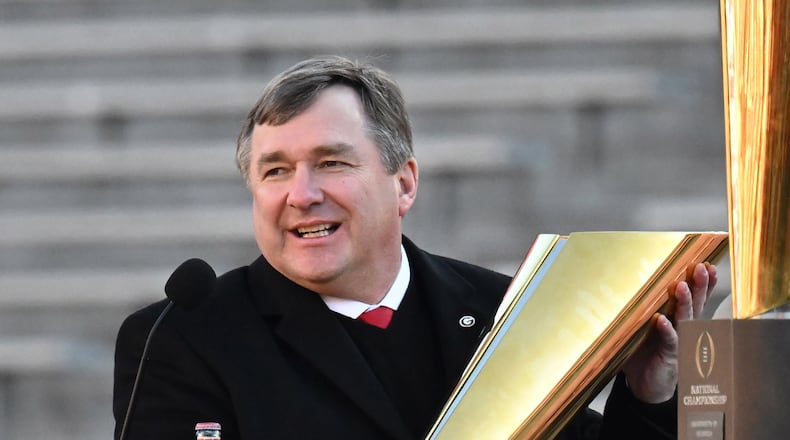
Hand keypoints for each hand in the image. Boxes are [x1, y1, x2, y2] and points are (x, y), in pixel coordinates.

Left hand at [621, 262, 717, 402]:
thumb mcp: (645, 325)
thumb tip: (631, 278)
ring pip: (685, 319)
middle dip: (698, 285)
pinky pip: (669, 341)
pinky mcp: (669, 356)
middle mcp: (682, 328)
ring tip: (682, 286)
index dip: (701, 282)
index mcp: (677, 317)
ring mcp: (678, 342)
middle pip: (693, 304)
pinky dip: (667, 330)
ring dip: (684, 303)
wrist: (645, 385)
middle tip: (700, 268)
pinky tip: (663, 320)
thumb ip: (645, 306)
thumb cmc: (645, 352)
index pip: (692, 297)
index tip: (705, 265)